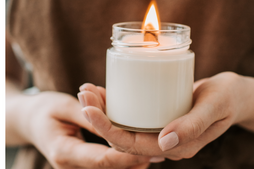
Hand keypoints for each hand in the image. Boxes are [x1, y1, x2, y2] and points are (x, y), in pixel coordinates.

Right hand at [18, 90, 153, 168]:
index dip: (128, 157)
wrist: (28, 121)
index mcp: (66, 152)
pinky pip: (105, 164)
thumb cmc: (44, 110)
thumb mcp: (65, 107)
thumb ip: (89, 117)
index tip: (150, 151)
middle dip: (135, 161)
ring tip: (155, 152)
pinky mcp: (82, 163)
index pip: (103, 160)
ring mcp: (76, 168)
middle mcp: (71, 166)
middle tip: (161, 152)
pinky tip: (138, 151)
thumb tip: (114, 123)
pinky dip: (121, 158)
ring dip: (130, 161)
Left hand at [79, 72, 248, 159]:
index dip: (108, 129)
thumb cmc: (228, 97)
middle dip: (99, 118)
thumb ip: (192, 125)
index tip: (89, 108)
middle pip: (123, 137)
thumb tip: (164, 144)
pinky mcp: (160, 119)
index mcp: (178, 147)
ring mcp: (162, 132)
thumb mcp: (214, 107)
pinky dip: (117, 106)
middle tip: (84, 92)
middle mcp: (165, 143)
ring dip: (104, 111)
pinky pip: (134, 117)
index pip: (133, 145)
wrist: (235, 94)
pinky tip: (106, 92)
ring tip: (88, 90)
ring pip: (125, 127)